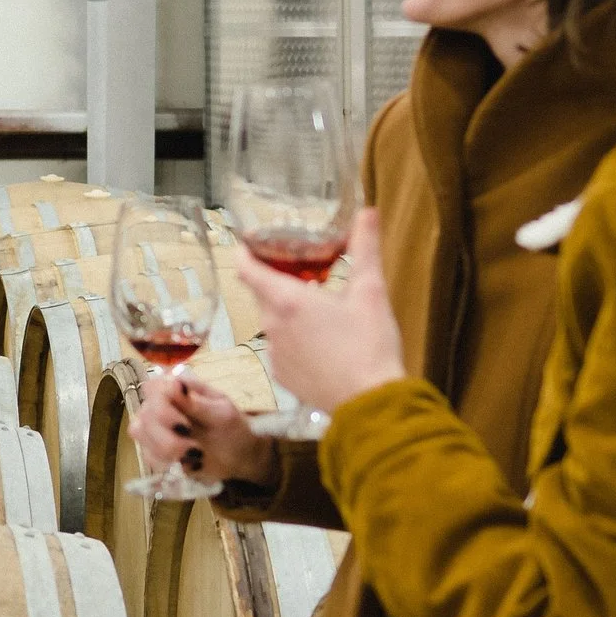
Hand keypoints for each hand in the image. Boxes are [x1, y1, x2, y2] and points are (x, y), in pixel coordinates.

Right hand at [130, 371, 274, 485]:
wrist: (238, 455)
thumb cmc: (231, 427)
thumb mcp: (222, 413)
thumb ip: (197, 402)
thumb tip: (175, 384)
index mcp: (177, 388)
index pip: (153, 388)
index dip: (162, 405)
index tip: (186, 423)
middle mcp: (159, 404)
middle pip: (145, 414)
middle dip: (168, 435)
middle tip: (194, 446)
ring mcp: (153, 427)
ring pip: (140, 433)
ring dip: (167, 449)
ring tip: (195, 454)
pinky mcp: (153, 449)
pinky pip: (148, 455)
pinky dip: (168, 462)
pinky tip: (189, 462)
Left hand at [238, 209, 407, 413]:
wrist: (369, 403)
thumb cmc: (369, 347)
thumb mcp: (371, 291)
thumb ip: (365, 248)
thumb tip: (367, 213)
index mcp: (287, 300)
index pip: (247, 268)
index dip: (244, 252)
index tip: (249, 241)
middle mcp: (272, 326)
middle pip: (260, 293)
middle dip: (274, 278)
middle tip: (297, 266)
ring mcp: (275, 354)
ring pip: (271, 320)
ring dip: (285, 308)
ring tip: (313, 302)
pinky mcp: (283, 376)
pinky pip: (280, 347)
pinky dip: (292, 336)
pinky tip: (319, 338)